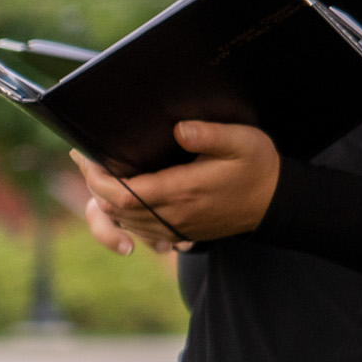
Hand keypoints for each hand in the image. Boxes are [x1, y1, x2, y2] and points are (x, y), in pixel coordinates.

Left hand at [69, 121, 278, 244]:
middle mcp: (175, 215)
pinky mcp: (179, 233)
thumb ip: (210, 135)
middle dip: (94, 185)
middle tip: (85, 159)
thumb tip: (178, 128)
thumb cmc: (258, 167)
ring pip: (123, 222)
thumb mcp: (243, 141)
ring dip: (105, 201)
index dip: (97, 179)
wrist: (275, 202)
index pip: (125, 194)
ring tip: (99, 173)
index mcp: (184, 191)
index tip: (86, 157)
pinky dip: (122, 216)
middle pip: (116, 209)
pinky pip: (138, 230)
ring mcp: (176, 228)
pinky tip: (122, 196)